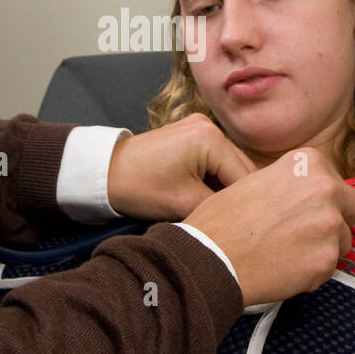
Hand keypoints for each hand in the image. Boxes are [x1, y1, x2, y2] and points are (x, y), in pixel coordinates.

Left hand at [106, 113, 255, 221]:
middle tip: (237, 223)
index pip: (243, 177)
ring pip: (229, 164)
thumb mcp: (185, 203)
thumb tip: (245, 215)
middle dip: (238, 195)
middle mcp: (209, 126)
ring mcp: (201, 127)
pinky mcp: (192, 133)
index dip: (246, 205)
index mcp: (211, 138)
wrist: (105, 172)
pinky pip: (215, 159)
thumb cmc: (139, 187)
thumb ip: (221, 207)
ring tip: (221, 212)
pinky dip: (214, 178)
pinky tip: (208, 197)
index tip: (249, 227)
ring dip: (226, 187)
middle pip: (240, 168)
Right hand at [183, 149, 354, 305]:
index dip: (322, 199)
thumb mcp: (257, 179)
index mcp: (308, 162)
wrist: (210, 256)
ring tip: (287, 252)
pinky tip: (283, 268)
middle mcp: (326, 188)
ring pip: (342, 241)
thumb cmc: (223, 219)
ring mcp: (330, 224)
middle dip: (335, 221)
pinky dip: (311, 272)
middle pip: (353, 208)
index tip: (303, 209)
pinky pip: (329, 267)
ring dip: (322, 248)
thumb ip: (291, 182)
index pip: (337, 182)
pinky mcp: (327, 259)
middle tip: (304, 233)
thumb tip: (310, 195)